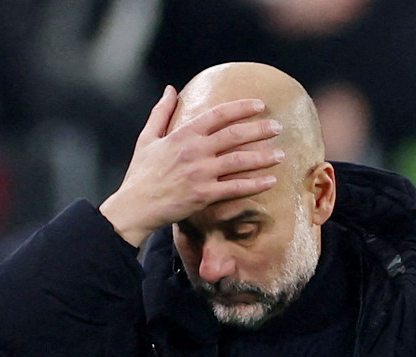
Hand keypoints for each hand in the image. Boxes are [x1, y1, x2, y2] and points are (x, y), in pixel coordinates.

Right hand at [99, 87, 284, 246]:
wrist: (135, 207)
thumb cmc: (140, 174)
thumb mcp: (147, 138)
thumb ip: (161, 112)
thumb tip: (171, 90)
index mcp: (183, 135)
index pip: (218, 114)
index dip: (241, 107)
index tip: (260, 105)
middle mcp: (195, 151)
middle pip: (235, 135)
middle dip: (260, 129)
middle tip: (278, 127)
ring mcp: (201, 174)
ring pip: (240, 160)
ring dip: (263, 156)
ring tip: (281, 154)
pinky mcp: (204, 195)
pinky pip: (236, 187)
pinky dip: (255, 183)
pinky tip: (271, 180)